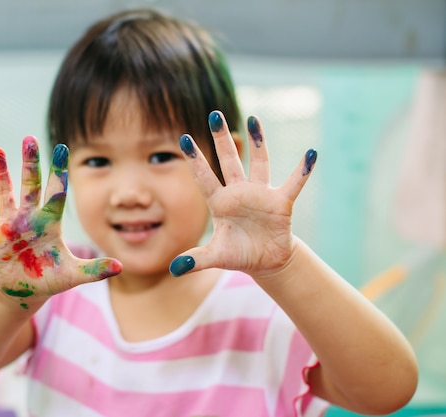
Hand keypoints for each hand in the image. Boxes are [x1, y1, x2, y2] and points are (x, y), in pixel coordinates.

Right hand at [0, 136, 121, 308]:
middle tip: (30, 138)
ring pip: (4, 195)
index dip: (58, 172)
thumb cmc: (50, 278)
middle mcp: (29, 218)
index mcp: (50, 223)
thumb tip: (121, 266)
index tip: (62, 147)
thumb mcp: (73, 275)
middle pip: (30, 186)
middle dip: (30, 163)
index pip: (56, 193)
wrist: (25, 288)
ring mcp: (9, 226)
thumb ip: (95, 269)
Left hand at [169, 111, 316, 277]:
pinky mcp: (281, 203)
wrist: (265, 261)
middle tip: (214, 114)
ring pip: (259, 163)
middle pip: (228, 161)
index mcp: (219, 203)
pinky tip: (311, 153)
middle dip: (222, 139)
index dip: (195, 159)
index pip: (204, 177)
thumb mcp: (215, 257)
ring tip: (254, 119)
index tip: (184, 137)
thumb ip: (196, 259)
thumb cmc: (238, 254)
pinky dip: (302, 170)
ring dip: (258, 142)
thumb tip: (174, 269)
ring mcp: (260, 194)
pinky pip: (294, 183)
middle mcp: (238, 192)